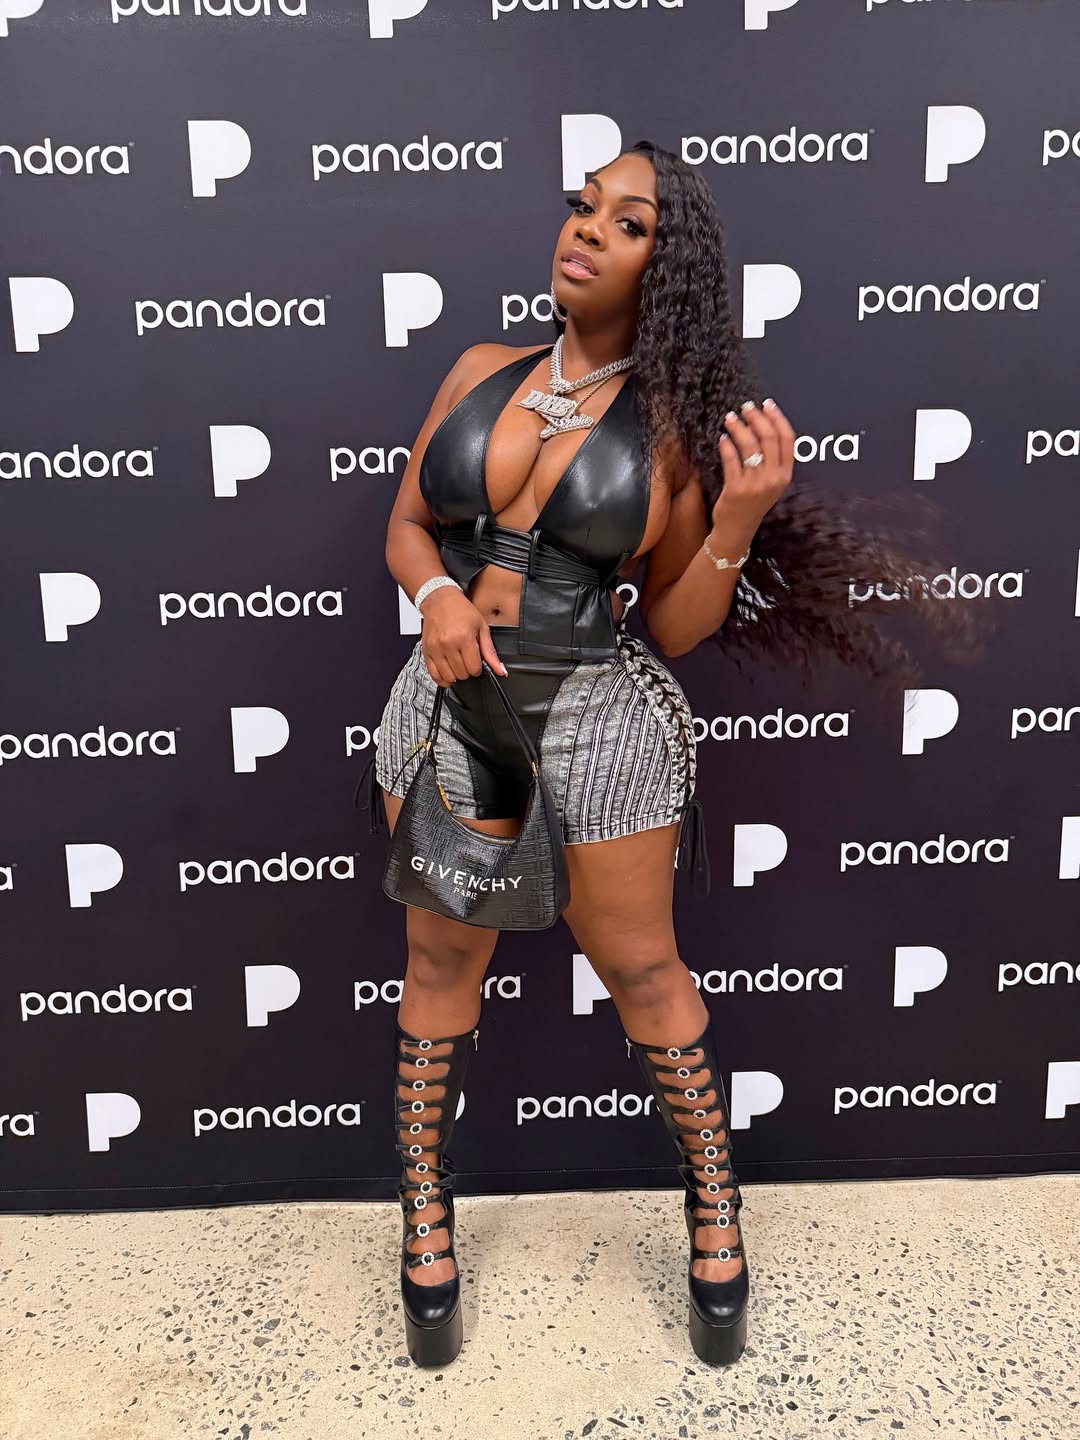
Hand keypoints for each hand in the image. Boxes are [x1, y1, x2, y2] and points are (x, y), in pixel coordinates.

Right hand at [418, 586, 507, 685]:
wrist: (439, 600)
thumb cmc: (461, 610)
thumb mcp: (481, 627)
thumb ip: (490, 651)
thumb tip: (500, 670)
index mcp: (464, 637)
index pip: (473, 668)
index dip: (478, 668)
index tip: (476, 661)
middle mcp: (448, 644)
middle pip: (462, 674)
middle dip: (468, 671)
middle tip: (467, 660)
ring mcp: (435, 649)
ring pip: (448, 677)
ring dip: (456, 675)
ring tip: (458, 665)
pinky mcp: (426, 651)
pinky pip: (434, 675)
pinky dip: (442, 679)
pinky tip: (448, 673)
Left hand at [713, 398, 794, 528]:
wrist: (738, 529)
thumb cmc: (753, 502)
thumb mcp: (772, 483)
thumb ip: (774, 460)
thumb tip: (765, 425)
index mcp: (785, 475)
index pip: (787, 439)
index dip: (777, 418)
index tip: (767, 404)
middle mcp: (773, 479)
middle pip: (769, 438)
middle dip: (756, 418)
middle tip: (746, 407)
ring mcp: (755, 484)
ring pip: (749, 446)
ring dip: (738, 427)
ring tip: (730, 418)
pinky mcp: (736, 489)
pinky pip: (731, 460)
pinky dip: (726, 445)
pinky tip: (722, 438)